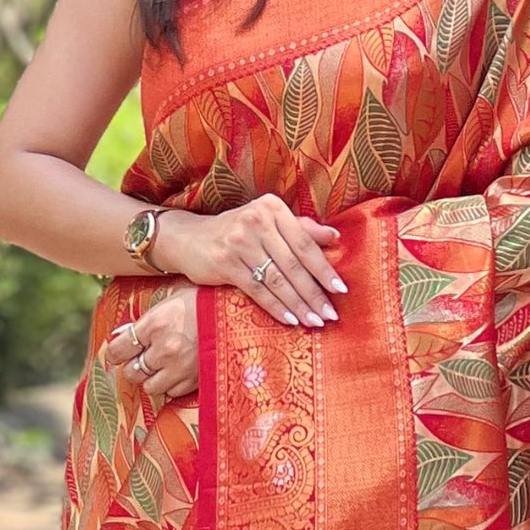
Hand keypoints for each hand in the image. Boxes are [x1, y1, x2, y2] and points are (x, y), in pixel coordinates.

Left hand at [105, 289, 199, 404]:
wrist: (242, 311)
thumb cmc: (206, 300)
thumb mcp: (173, 298)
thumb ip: (147, 318)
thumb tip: (123, 334)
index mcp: (155, 324)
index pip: (119, 349)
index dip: (116, 352)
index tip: (118, 352)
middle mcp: (165, 349)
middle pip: (132, 371)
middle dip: (134, 366)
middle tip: (141, 359)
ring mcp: (181, 368)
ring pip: (150, 387)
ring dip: (152, 379)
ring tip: (160, 367)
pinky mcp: (196, 381)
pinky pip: (173, 392)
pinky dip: (172, 385)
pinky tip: (178, 372)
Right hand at [155, 195, 346, 329]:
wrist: (188, 238)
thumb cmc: (235, 231)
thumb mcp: (266, 223)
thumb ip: (299, 228)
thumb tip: (335, 235)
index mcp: (272, 208)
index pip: (305, 242)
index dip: (324, 268)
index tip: (341, 289)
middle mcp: (256, 220)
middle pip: (294, 263)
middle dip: (314, 293)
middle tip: (331, 314)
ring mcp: (239, 241)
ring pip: (277, 279)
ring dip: (298, 304)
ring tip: (314, 321)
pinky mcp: (225, 262)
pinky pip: (257, 290)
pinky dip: (276, 307)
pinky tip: (290, 320)